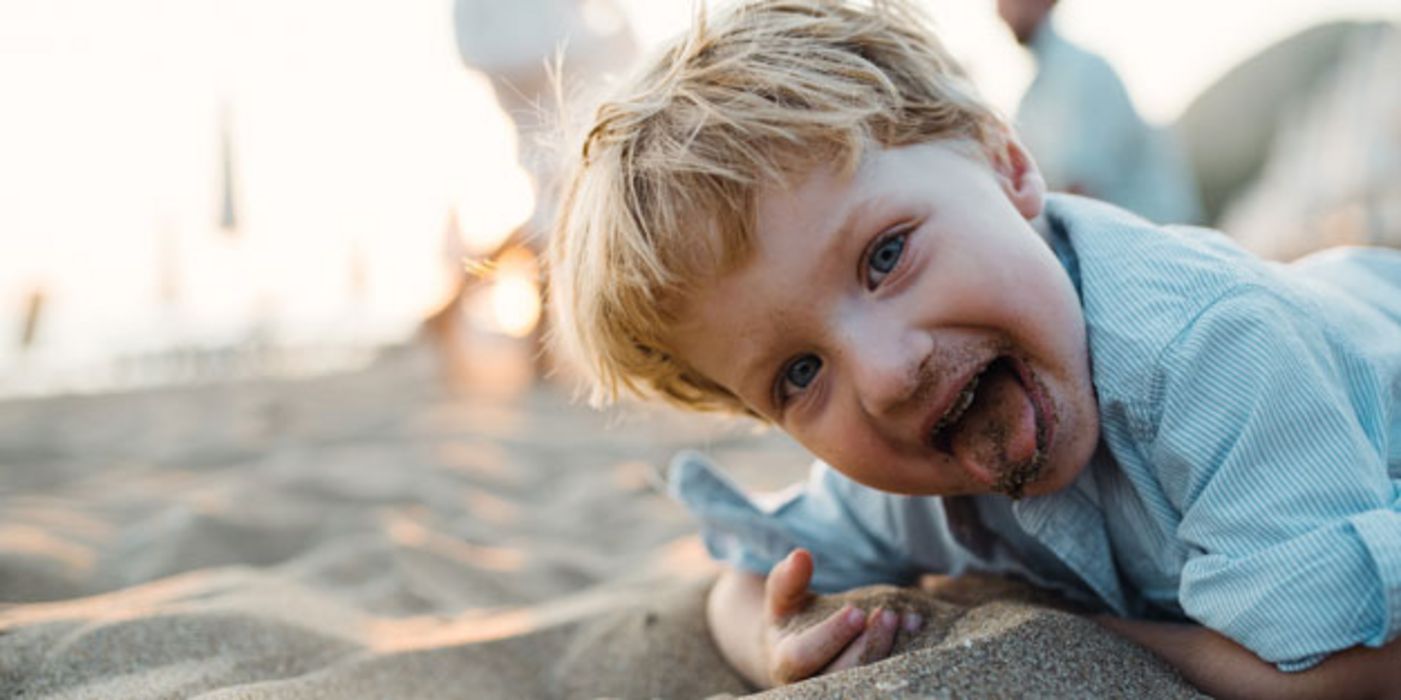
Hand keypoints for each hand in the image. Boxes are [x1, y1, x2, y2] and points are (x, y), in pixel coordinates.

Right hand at [761, 549, 915, 684]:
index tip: (856, 611)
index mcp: (784, 663)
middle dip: (868, 644)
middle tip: (888, 614)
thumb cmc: (793, 616)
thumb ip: (789, 578)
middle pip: (842, 674)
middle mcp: (810, 686)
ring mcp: (839, 691)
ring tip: (907, 620)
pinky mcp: (863, 687)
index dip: (831, 635)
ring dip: (889, 652)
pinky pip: (883, 679)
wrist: (800, 647)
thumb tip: (800, 556)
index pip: (804, 656)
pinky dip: (902, 658)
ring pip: (866, 682)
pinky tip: (914, 630)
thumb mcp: (784, 596)